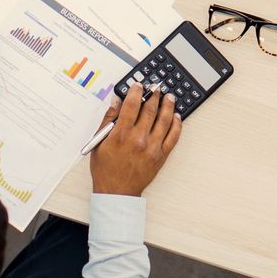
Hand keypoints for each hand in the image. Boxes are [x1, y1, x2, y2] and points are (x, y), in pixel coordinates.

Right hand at [90, 82, 182, 196]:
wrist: (117, 192)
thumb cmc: (106, 169)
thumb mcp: (100, 143)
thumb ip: (108, 120)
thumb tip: (116, 102)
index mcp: (121, 134)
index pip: (132, 105)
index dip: (136, 92)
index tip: (139, 85)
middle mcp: (138, 139)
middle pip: (150, 110)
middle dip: (154, 95)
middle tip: (157, 87)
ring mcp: (152, 147)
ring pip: (164, 120)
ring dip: (168, 106)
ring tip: (169, 97)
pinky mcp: (161, 155)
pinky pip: (173, 136)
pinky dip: (177, 124)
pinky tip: (177, 116)